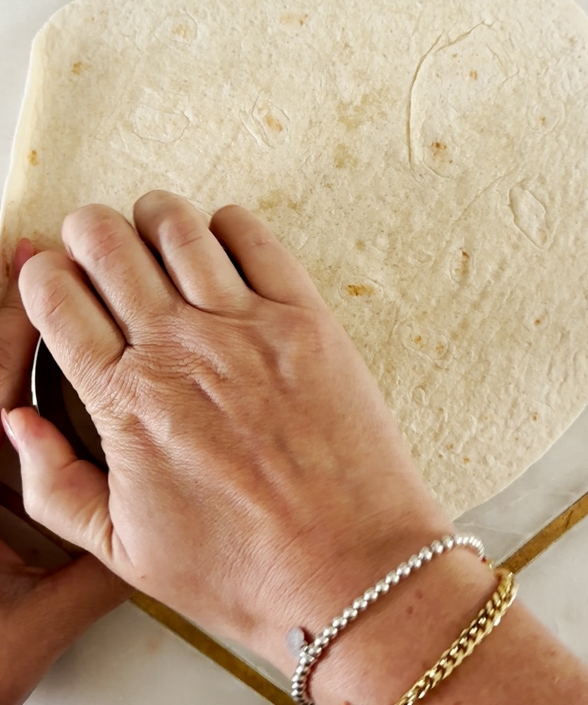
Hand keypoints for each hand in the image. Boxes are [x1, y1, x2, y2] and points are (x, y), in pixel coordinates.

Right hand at [5, 193, 453, 670]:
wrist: (350, 573)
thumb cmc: (242, 569)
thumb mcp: (124, 549)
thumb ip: (54, 482)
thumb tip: (15, 421)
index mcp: (124, 401)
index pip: (54, 295)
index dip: (42, 275)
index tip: (54, 283)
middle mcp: (179, 350)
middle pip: (105, 240)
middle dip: (88, 232)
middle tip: (98, 249)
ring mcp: (245, 327)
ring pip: (175, 224)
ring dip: (153, 217)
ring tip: (155, 236)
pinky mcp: (305, 319)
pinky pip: (253, 236)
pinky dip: (226, 226)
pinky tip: (221, 249)